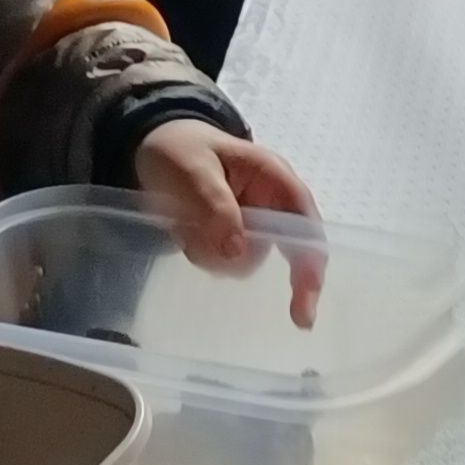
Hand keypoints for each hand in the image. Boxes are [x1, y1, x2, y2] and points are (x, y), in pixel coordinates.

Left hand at [132, 118, 326, 328]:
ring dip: (217, 256)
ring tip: (186, 230)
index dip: (311, 259)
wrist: (152, 145)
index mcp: (272, 176)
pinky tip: (185, 234)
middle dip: (288, 276)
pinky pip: (226, 260)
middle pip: (294, 246)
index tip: (309, 298)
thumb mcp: (193, 172)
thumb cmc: (179, 151)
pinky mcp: (231, 233)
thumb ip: (215, 207)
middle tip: (299, 319)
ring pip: (250, 258)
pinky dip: (204, 255)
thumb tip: (238, 250)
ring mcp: (252, 219)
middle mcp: (271, 200)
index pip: (304, 220)